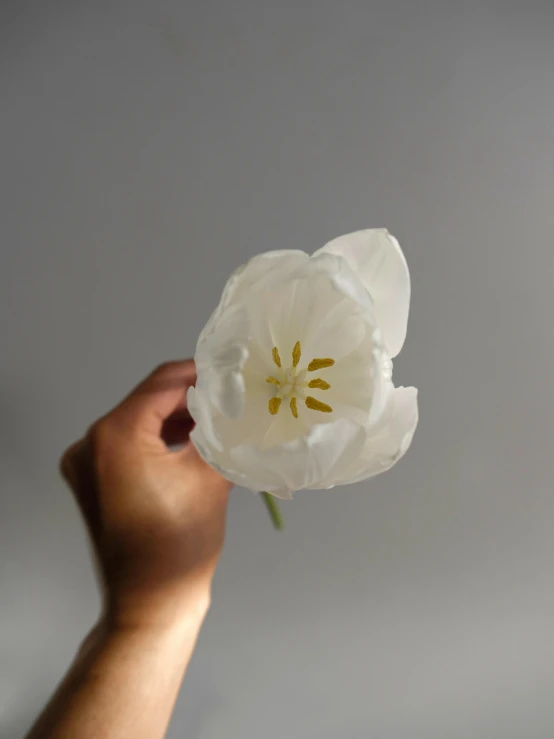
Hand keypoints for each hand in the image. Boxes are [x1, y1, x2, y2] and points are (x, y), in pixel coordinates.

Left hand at [60, 360, 230, 629]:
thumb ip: (220, 431)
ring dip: (177, 418)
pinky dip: (161, 439)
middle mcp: (91, 444)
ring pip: (140, 423)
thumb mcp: (209, 477)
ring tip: (219, 417)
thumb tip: (236, 405)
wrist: (151, 605)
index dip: (199, 373)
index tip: (232, 372)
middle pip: (148, 401)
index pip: (161, 384)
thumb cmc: (180, 545)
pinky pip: (131, 445)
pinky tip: (195, 440)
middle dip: (191, 397)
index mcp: (114, 436)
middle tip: (231, 395)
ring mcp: (87, 464)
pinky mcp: (94, 482)